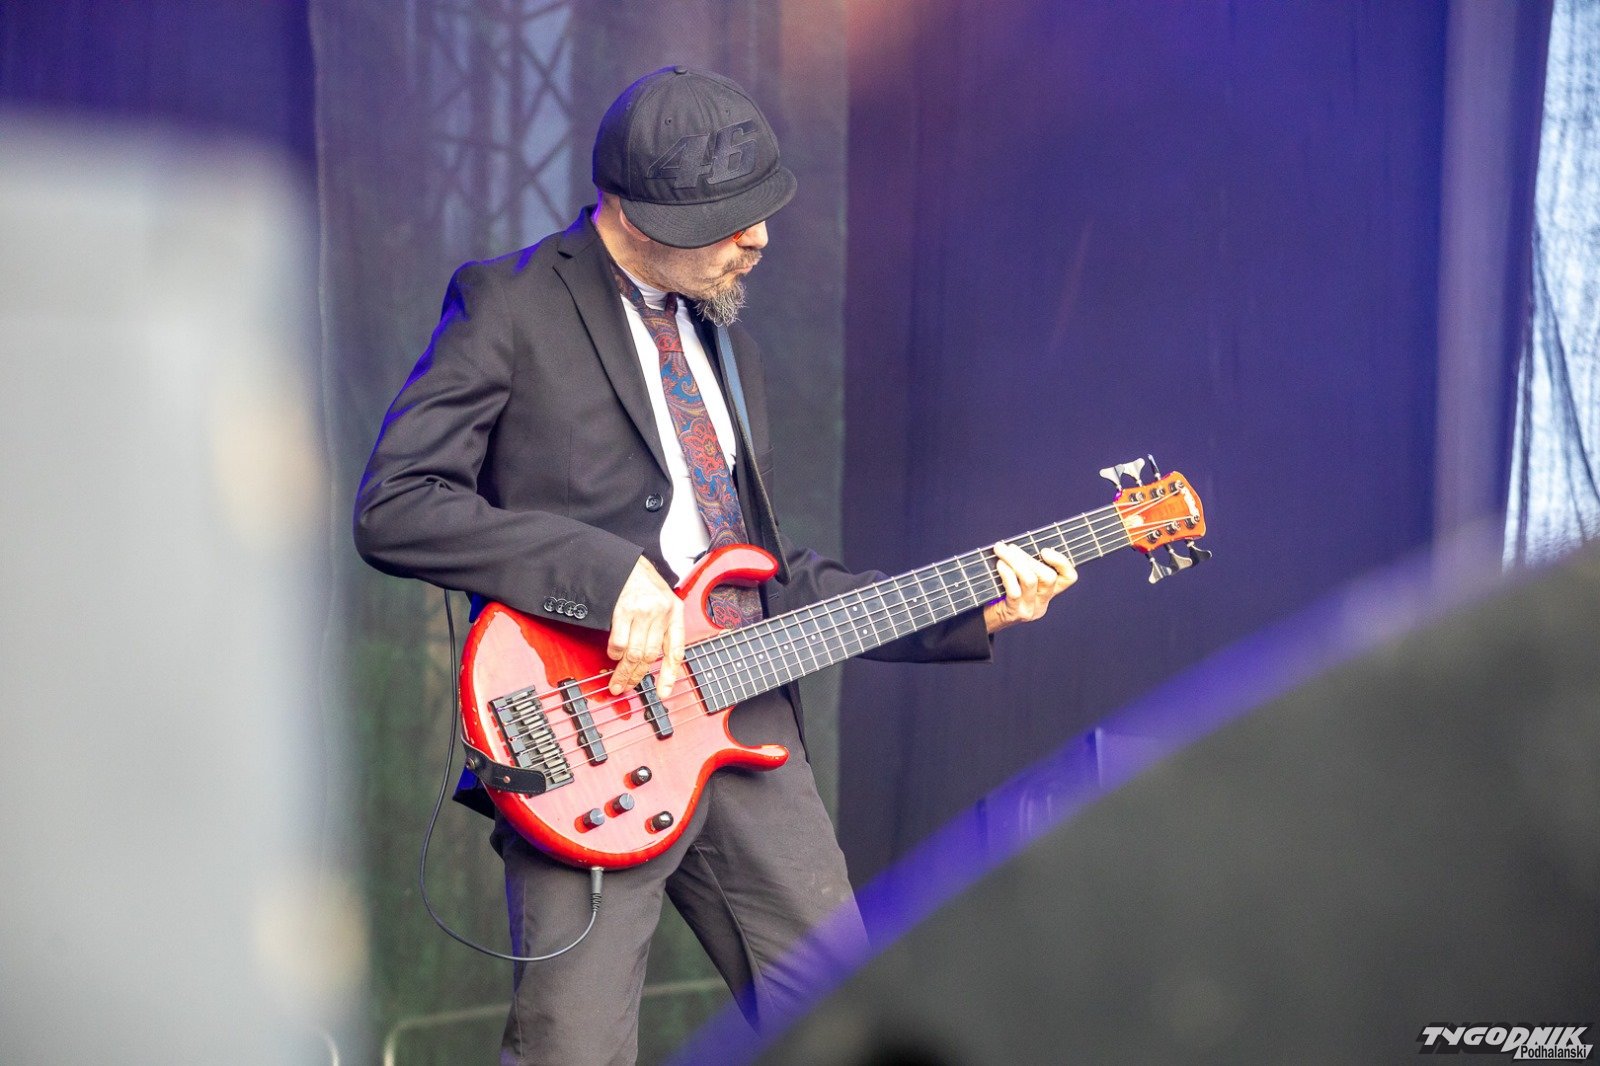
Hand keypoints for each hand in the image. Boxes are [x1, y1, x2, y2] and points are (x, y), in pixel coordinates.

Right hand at [607, 557, 685, 696]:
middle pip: (651, 656)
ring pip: (635, 653)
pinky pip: (620, 642)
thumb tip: (654, 659)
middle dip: (637, 676)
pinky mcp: (624, 610)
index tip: (663, 693)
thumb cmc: (642, 583)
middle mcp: (662, 612)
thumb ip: (662, 626)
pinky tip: (613, 654)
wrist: (623, 561)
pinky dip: (615, 653)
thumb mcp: (662, 600)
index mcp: (674, 612)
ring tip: (617, 681)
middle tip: (626, 687)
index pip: (675, 650)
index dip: (669, 675)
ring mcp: (643, 611)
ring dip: (624, 672)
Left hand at [983, 542, 1076, 633]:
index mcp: (1048, 593)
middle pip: (1048, 577)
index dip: (1062, 562)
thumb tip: (1016, 546)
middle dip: (1028, 558)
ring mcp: (1030, 610)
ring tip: (1002, 551)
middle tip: (1010, 548)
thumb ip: (1024, 565)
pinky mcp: (1015, 613)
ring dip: (1015, 561)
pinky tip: (999, 565)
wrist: (987, 620)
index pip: (1068, 578)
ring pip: (1031, 580)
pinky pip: (1014, 590)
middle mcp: (1042, 603)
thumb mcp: (1018, 580)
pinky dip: (1007, 573)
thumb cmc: (1001, 593)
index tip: (1044, 550)